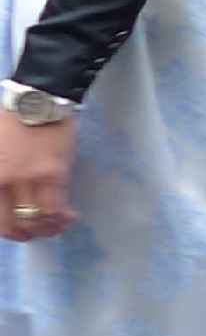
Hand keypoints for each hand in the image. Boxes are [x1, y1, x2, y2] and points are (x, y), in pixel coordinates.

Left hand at [0, 113, 75, 240]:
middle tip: (32, 232)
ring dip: (46, 229)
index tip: (16, 228)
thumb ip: (0, 177)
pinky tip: (68, 216)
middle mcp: (4, 183)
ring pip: (35, 220)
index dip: (7, 229)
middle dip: (23, 234)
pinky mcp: (53, 175)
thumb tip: (8, 196)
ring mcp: (28, 180)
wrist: (37, 101)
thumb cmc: (8, 123)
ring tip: (54, 225)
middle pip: (11, 225)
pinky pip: (56, 208)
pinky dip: (62, 218)